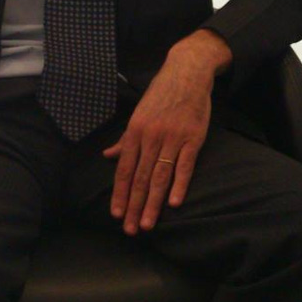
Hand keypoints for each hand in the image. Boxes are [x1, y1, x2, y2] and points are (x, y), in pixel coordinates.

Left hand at [103, 30, 231, 234]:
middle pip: (141, 178)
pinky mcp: (193, 137)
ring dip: (153, 202)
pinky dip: (179, 184)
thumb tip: (108, 156)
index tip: (117, 215)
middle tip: (131, 230)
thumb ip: (125, 139)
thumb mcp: (138, 114)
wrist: (187, 72)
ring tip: (148, 223)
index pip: (125, 169)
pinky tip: (174, 203)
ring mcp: (173, 137)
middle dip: (135, 206)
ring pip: (160, 176)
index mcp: (135, 131)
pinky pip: (185, 165)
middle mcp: (151, 136)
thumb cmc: (161, 93)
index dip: (121, 193)